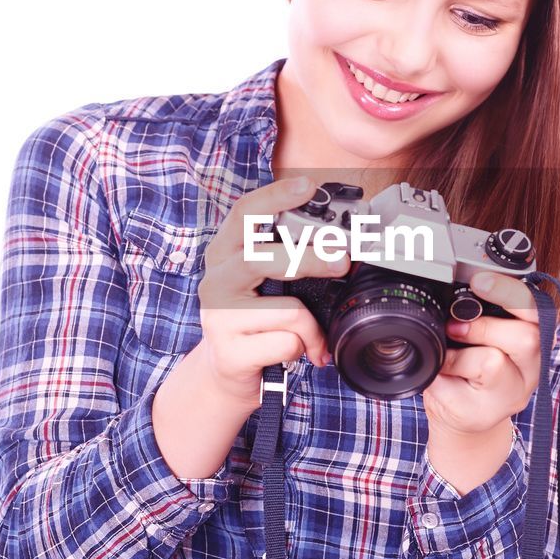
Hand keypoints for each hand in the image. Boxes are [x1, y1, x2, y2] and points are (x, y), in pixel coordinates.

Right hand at [196, 176, 349, 414]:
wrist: (227, 373)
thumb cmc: (255, 322)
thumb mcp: (265, 285)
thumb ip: (288, 261)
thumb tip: (342, 250)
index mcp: (224, 255)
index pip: (244, 214)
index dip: (274, 196)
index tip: (307, 185)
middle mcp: (216, 281)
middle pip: (262, 258)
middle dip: (310, 258)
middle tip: (343, 261)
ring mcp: (218, 318)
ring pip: (288, 310)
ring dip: (312, 327)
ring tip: (313, 337)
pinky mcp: (229, 352)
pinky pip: (287, 343)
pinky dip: (305, 349)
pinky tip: (299, 354)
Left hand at [422, 272, 541, 440]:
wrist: (462, 418)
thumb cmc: (470, 367)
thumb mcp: (478, 334)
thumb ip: (479, 314)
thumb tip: (451, 294)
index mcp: (535, 338)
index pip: (537, 309)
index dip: (509, 292)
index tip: (479, 281)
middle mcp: (532, 368)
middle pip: (526, 337)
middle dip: (483, 327)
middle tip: (455, 328)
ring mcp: (511, 396)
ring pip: (493, 362)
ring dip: (460, 355)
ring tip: (450, 358)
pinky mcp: (485, 414)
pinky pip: (458, 388)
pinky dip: (441, 375)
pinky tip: (443, 378)